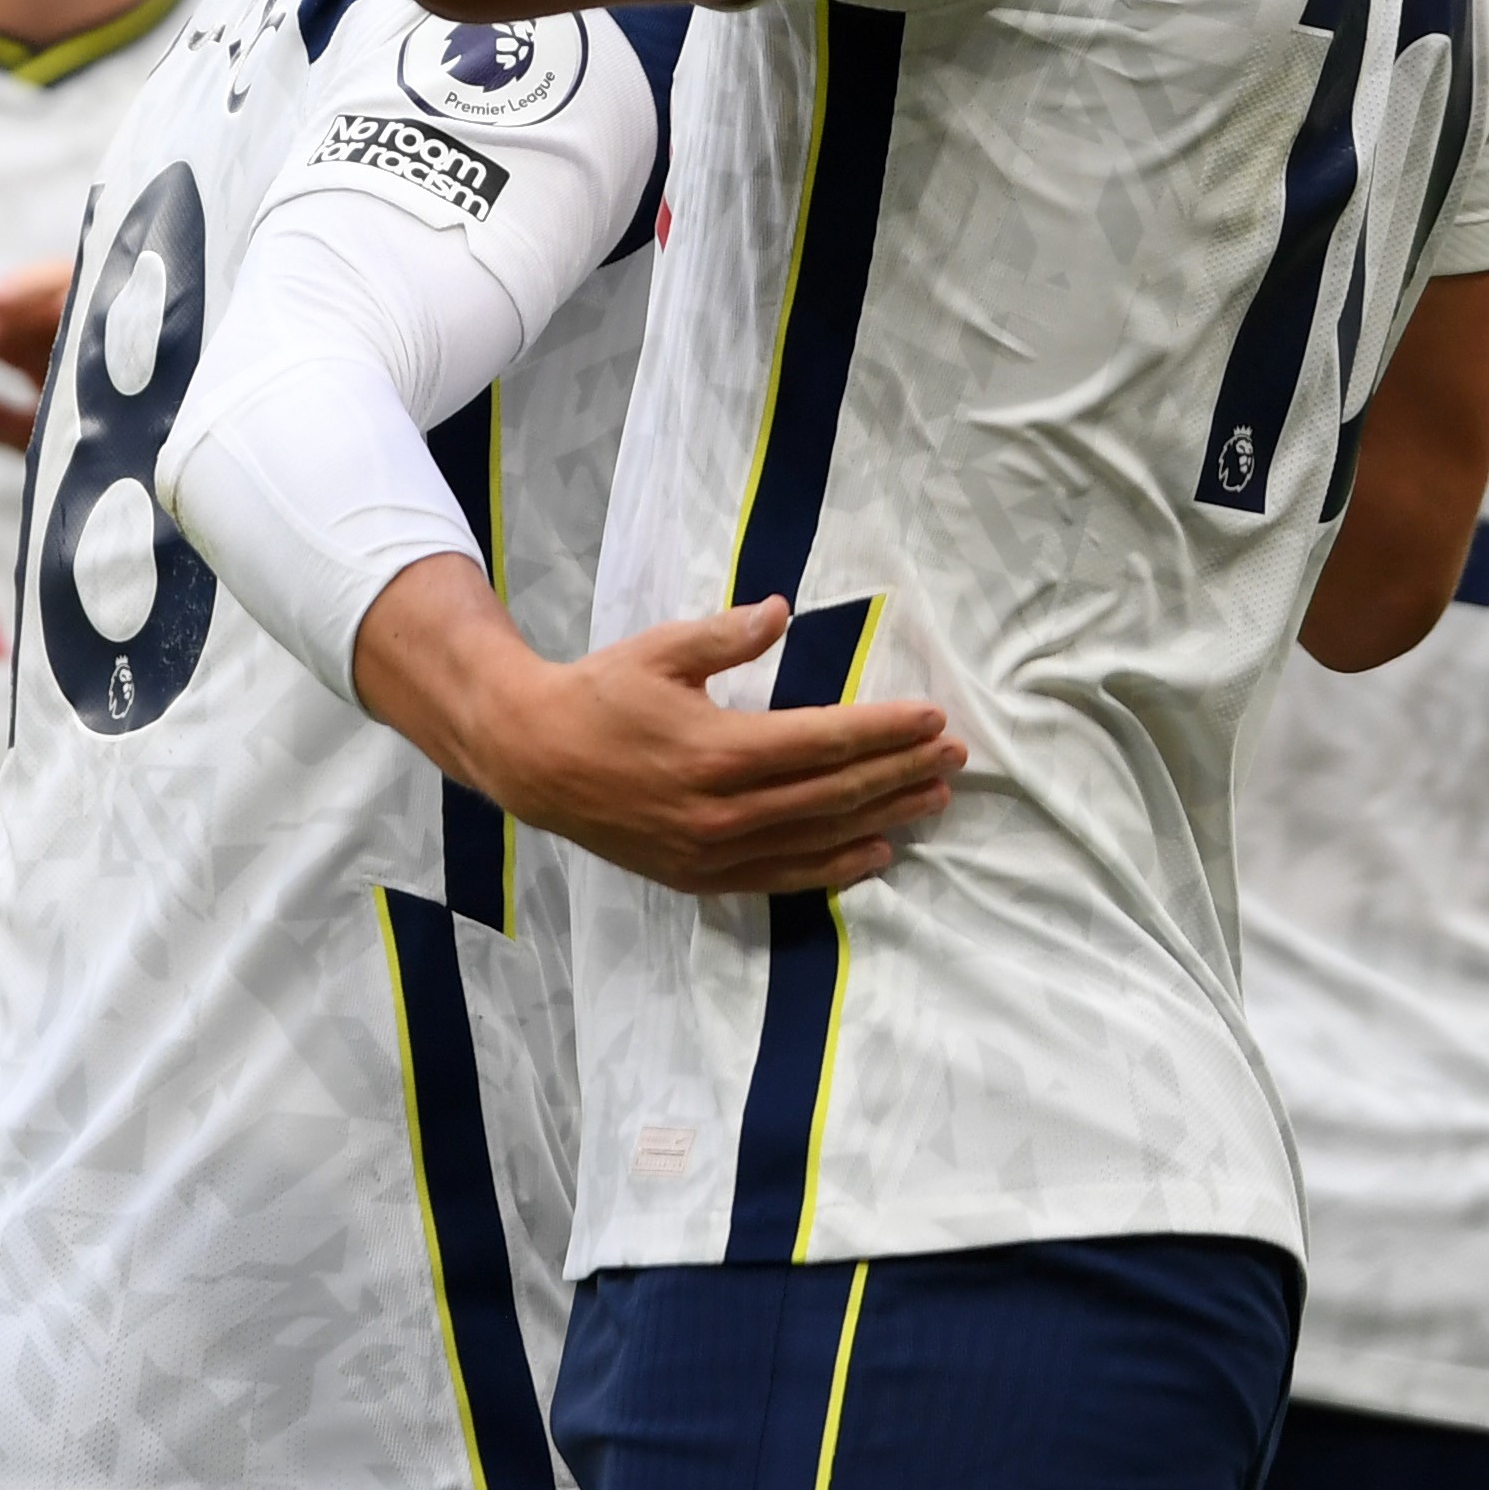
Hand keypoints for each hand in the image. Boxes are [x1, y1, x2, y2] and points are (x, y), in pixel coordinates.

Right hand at [380, 576, 964, 897]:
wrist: (532, 761)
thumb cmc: (598, 695)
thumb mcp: (659, 652)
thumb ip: (726, 637)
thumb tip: (782, 611)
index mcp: (718, 748)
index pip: (825, 741)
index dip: (885, 731)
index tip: (933, 718)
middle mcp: (724, 809)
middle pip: (835, 793)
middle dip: (901, 772)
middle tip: (955, 756)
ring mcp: (714, 851)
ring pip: (819, 839)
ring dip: (884, 818)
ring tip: (934, 800)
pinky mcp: (701, 877)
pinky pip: (784, 878)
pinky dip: (836, 869)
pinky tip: (877, 854)